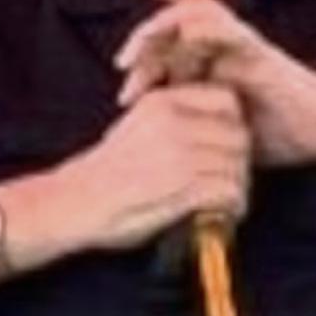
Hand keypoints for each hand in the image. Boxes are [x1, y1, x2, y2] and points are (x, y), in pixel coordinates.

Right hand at [56, 82, 250, 251]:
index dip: (235, 124)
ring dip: (239, 187)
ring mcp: (179, 154)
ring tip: (231, 202)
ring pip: (237, 165)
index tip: (228, 146)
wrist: (74, 202)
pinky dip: (234, 206)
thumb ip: (174, 119)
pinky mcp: (183, 188)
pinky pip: (229, 192)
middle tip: (233, 179)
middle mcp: (174, 122)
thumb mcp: (137, 125)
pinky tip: (225, 215)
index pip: (226, 100)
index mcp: (163, 101)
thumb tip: (218, 128)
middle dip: (241, 160)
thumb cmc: (107, 171)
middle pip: (238, 135)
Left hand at [115, 0, 315, 165]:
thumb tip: (156, 158)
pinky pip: (224, 24)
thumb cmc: (280, 134)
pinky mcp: (256, 47)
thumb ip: (196, 132)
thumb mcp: (225, 135)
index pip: (165, 51)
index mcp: (212, 67)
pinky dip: (200, 25)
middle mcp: (222, 49)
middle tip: (124, 74)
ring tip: (139, 53)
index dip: (140, 70)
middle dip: (142, 48)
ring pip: (191, 14)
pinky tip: (181, 40)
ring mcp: (239, 44)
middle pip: (170, 29)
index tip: (124, 100)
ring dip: (161, 29)